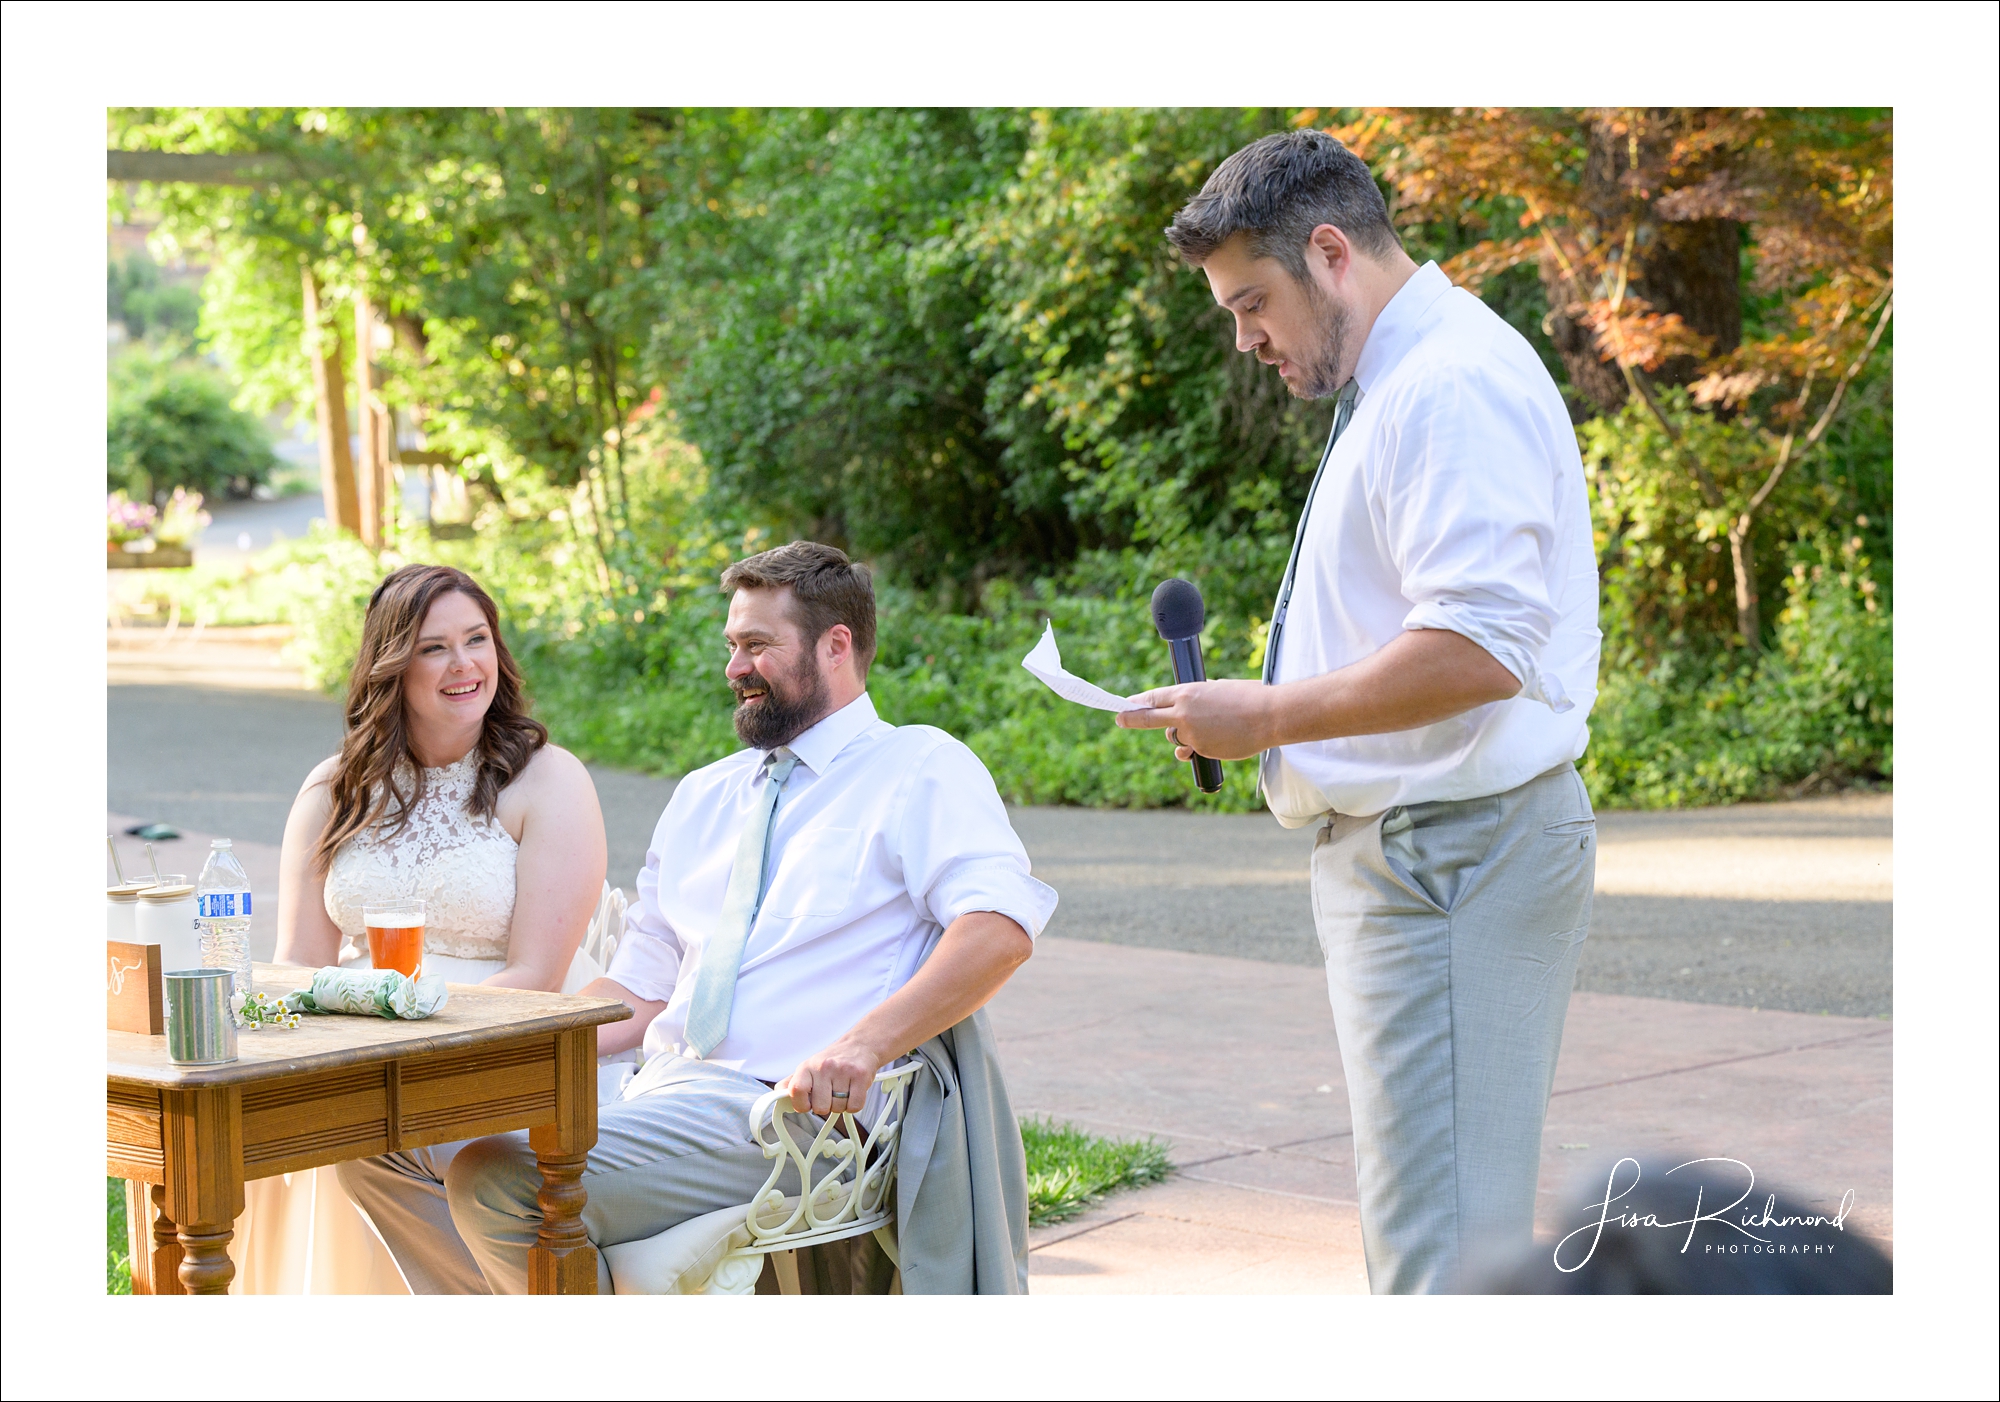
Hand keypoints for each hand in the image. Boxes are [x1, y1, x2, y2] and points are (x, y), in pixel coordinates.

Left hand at [779, 1031, 889, 1117]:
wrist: (860, 1045)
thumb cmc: (832, 1060)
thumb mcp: (808, 1067)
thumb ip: (791, 1083)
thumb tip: (777, 1096)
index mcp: (807, 1066)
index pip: (796, 1091)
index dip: (801, 1105)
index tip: (807, 1105)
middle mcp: (823, 1067)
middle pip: (820, 1107)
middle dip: (826, 1106)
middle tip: (830, 1095)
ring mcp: (843, 1070)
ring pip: (838, 1108)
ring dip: (841, 1105)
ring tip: (843, 1090)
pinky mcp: (861, 1076)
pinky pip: (854, 1106)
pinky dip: (854, 1105)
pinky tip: (853, 1092)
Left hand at [1116, 678, 1275, 761]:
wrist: (1268, 716)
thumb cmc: (1249, 697)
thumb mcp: (1219, 689)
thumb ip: (1200, 697)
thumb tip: (1193, 705)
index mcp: (1187, 692)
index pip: (1153, 698)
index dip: (1137, 702)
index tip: (1125, 705)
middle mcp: (1183, 713)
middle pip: (1147, 718)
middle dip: (1130, 719)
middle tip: (1119, 720)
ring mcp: (1191, 734)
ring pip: (1176, 738)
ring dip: (1183, 736)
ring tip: (1205, 731)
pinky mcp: (1202, 750)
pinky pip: (1194, 750)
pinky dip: (1201, 747)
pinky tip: (1220, 739)